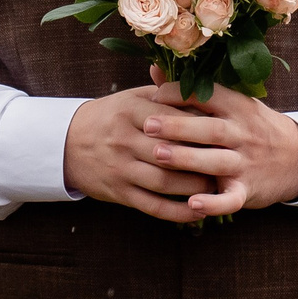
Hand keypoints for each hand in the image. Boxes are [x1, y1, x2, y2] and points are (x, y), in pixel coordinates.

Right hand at [63, 80, 225, 221]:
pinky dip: (177, 212)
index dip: (200, 128)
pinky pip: (152, 206)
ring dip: (194, 187)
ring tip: (218, 185)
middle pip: (172, 153)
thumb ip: (165, 94)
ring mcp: (121, 168)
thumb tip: (202, 87)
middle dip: (203, 159)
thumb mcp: (132, 98)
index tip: (225, 132)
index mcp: (130, 111)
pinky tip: (198, 211)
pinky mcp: (118, 193)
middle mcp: (124, 140)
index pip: (173, 120)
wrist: (67, 142)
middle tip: (230, 163)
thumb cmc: (111, 116)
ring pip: (164, 182)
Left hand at [135, 65, 297, 216]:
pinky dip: (213, 203)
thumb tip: (153, 70)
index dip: (181, 95)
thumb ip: (194, 90)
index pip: (209, 96)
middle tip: (148, 125)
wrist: (297, 157)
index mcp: (238, 108)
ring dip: (188, 160)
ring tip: (157, 156)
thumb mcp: (233, 103)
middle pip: (211, 129)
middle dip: (179, 127)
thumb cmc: (252, 126)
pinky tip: (191, 204)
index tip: (154, 96)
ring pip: (217, 162)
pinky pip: (231, 199)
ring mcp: (246, 163)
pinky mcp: (247, 190)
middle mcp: (243, 134)